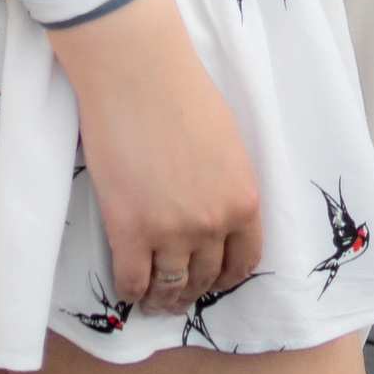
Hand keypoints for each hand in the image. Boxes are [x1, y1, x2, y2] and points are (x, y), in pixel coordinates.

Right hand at [47, 0, 262, 311]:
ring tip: (153, 300)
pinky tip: (129, 288)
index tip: (214, 280)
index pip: (244, 261)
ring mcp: (170, 232)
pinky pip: (133, 281)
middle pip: (205, 278)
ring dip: (162, 299)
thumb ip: (227, 184)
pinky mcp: (128, 231)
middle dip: (192, 290)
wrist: (139, 72)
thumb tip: (216, 212)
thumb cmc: (183, 92)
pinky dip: (132, 291)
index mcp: (244, 199)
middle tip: (178, 294)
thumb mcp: (228, 143)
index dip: (227, 277)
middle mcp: (213, 223)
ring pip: (170, 287)